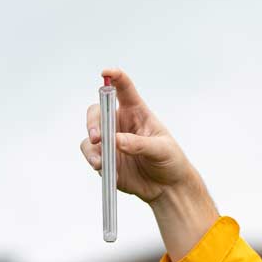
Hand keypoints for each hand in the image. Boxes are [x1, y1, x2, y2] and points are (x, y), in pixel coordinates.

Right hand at [79, 67, 218, 260]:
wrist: (168, 188)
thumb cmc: (170, 161)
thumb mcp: (161, 150)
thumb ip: (139, 144)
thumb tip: (116, 141)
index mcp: (137, 112)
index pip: (123, 88)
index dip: (114, 77)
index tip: (105, 73)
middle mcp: (119, 123)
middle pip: (97, 112)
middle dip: (93, 122)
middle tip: (98, 138)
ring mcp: (110, 141)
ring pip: (90, 135)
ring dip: (92, 146)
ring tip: (101, 162)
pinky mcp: (105, 158)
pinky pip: (92, 155)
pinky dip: (95, 161)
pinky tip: (107, 171)